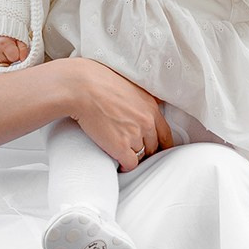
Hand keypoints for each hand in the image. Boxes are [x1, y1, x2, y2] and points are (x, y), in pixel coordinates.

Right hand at [0, 34, 27, 67]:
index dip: (17, 53)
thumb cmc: (8, 32)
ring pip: (2, 66)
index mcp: (3, 44)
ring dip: (4, 60)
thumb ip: (23, 48)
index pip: (15, 58)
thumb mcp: (19, 37)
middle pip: (8, 63)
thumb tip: (23, 59)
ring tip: (3, 50)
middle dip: (10, 57)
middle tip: (8, 48)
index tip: (15, 47)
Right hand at [58, 55, 171, 171]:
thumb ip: (144, 98)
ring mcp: (134, 135)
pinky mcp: (120, 147)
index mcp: (151, 108)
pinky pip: (130, 164)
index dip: (162, 144)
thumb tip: (154, 102)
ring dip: (132, 155)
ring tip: (122, 152)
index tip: (158, 149)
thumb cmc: (100, 82)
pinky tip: (120, 164)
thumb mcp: (131, 86)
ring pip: (140, 155)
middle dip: (145, 150)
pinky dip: (125, 166)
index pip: (165, 134)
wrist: (82, 88)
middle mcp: (146, 122)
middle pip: (153, 147)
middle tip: (134, 150)